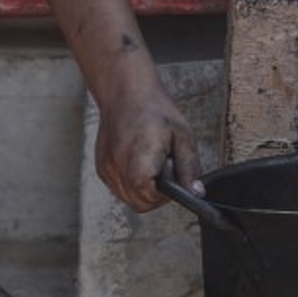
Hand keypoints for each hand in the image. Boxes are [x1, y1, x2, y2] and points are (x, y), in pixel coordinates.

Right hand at [93, 78, 202, 213]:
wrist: (126, 93)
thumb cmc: (154, 110)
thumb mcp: (183, 136)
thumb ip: (189, 168)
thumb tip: (195, 192)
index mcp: (139, 157)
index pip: (150, 196)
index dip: (165, 194)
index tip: (173, 180)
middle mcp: (118, 166)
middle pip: (140, 203)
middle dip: (156, 195)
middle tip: (165, 172)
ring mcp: (106, 169)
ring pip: (129, 199)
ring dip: (144, 191)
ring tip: (152, 165)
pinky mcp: (102, 169)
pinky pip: (120, 190)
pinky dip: (132, 185)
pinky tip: (140, 165)